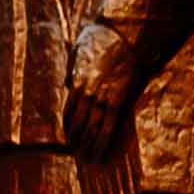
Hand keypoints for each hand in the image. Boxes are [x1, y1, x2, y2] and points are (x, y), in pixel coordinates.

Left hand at [63, 18, 137, 151]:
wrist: (126, 34)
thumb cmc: (104, 38)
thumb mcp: (79, 50)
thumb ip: (72, 68)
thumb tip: (68, 84)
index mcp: (77, 82)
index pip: (69, 113)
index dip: (69, 129)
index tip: (71, 139)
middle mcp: (86, 93)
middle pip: (78, 124)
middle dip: (77, 142)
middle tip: (78, 156)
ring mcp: (101, 97)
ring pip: (91, 129)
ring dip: (89, 147)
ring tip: (89, 160)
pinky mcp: (117, 99)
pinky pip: (108, 126)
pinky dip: (103, 142)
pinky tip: (102, 153)